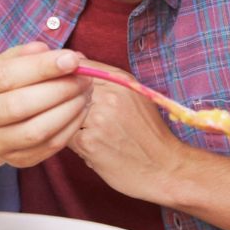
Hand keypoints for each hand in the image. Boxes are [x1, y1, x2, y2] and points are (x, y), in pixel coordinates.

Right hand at [0, 42, 90, 167]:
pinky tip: (80, 109)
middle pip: (19, 106)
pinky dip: (71, 127)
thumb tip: (64, 57)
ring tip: (85, 93)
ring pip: (35, 132)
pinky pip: (49, 147)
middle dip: (60, 90)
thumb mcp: (8, 61)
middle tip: (85, 78)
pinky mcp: (15, 160)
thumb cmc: (4, 84)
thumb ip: (31, 55)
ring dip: (68, 111)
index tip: (72, 59)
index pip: (6, 76)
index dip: (42, 67)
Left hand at [67, 61, 187, 202]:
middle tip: (81, 118)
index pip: (79, 67)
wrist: (165, 169)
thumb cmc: (148, 134)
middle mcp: (111, 95)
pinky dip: (73, 142)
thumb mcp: (135, 97)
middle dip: (66, 102)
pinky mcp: (89, 142)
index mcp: (122, 81)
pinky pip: (65, 135)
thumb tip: (74, 61)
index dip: (68, 79)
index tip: (71, 91)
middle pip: (68, 89)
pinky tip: (91, 148)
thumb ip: (106, 79)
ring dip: (69, 123)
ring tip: (89, 133)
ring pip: (63, 112)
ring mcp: (99, 118)